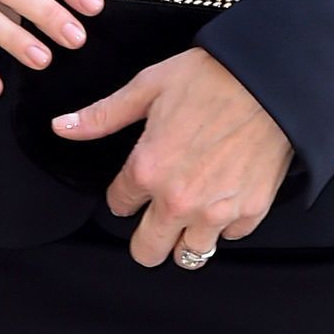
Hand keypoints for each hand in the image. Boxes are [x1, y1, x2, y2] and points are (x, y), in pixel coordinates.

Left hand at [56, 46, 293, 268]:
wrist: (271, 81)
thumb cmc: (212, 78)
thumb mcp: (148, 87)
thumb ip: (103, 115)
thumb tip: (62, 127)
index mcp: (148, 170)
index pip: (118, 207)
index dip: (124, 194)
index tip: (136, 183)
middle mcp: (179, 200)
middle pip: (147, 251)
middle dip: (146, 237)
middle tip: (156, 217)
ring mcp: (216, 211)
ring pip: (189, 255)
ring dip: (186, 238)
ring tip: (191, 214)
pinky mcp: (250, 211)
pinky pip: (229, 237)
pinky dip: (225, 224)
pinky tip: (224, 198)